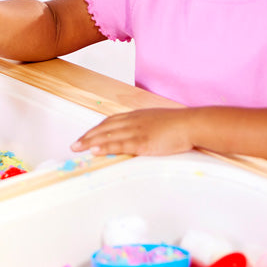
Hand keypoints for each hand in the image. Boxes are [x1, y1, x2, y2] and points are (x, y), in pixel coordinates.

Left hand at [71, 108, 192, 156]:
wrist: (192, 124)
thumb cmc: (180, 125)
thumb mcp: (158, 122)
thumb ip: (146, 127)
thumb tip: (141, 136)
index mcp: (137, 116)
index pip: (110, 122)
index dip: (96, 129)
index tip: (86, 136)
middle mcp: (133, 121)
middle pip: (104, 128)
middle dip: (88, 136)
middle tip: (74, 145)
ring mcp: (137, 131)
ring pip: (108, 135)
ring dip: (90, 142)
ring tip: (78, 148)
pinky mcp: (142, 141)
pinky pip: (119, 144)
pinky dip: (105, 147)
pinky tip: (94, 150)